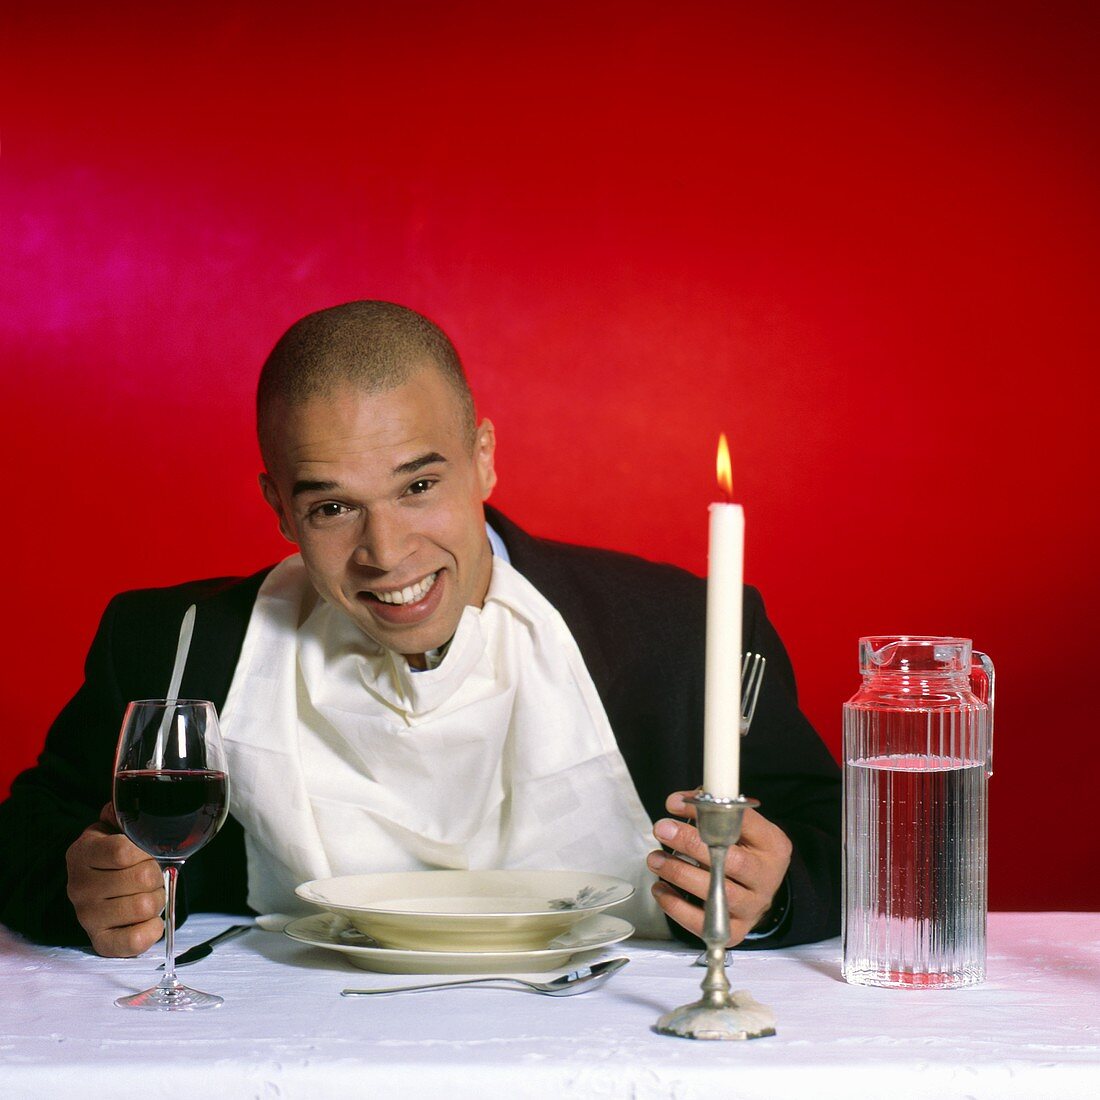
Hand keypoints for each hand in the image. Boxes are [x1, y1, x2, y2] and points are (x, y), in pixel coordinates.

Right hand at [65, 803, 164, 956]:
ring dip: (158, 898)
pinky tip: (148, 919)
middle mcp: (79, 887)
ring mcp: (87, 918)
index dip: (148, 850)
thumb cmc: (117, 853)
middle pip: (142, 877)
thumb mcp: (117, 826)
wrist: (103, 885)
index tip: (150, 849)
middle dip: (158, 873)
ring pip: (146, 906)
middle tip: (152, 873)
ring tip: (148, 893)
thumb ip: (124, 812)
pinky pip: (137, 941)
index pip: (123, 851)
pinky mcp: (101, 943)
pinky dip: (152, 928)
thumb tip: (131, 801)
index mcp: (82, 853)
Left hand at [646, 791, 791, 945]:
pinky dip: (675, 906)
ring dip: (679, 873)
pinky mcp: (735, 931)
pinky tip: (661, 888)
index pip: (742, 822)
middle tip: (662, 829)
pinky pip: (702, 923)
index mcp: (772, 845)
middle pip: (730, 862)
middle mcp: (766, 878)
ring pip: (716, 893)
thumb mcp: (742, 827)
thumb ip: (713, 811)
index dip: (707, 811)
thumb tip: (677, 802)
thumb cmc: (745, 852)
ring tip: (655, 858)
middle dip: (690, 843)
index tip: (674, 803)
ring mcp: (752, 908)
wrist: (760, 891)